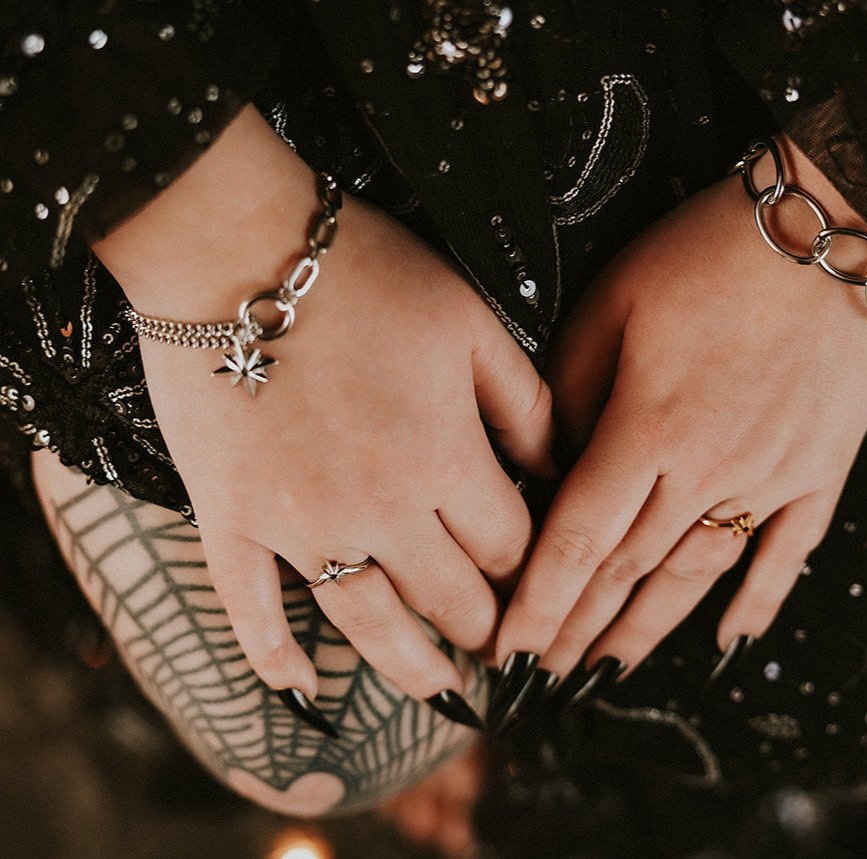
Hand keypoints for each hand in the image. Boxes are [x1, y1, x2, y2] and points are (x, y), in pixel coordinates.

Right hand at [95, 107, 553, 709]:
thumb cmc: (368, 276)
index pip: (510, 547)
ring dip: (410, 667)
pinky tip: (299, 688)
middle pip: (451, 598)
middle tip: (502, 644)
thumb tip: (558, 468)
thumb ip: (525, 404)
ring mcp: (298, 525)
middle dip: (486, 625)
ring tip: (438, 693)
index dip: (534, 567)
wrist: (239, 249)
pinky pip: (250, 608)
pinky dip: (274, 654)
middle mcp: (379, 512)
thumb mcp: (471, 323)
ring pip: (367, 623)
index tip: (538, 575)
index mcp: (446, 462)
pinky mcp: (231, 520)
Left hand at [495, 137, 866, 679]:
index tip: (510, 649)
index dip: (539, 601)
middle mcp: (706, 471)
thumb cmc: (707, 254)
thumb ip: (572, 389)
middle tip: (545, 676)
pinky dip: (758, 601)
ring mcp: (770, 478)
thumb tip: (552, 457)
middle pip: (630, 569)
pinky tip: (732, 640)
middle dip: (580, 629)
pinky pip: (787, 552)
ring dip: (650, 628)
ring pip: (697, 574)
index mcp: (647, 429)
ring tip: (611, 670)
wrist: (829, 230)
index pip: (577, 539)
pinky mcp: (819, 470)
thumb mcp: (612, 302)